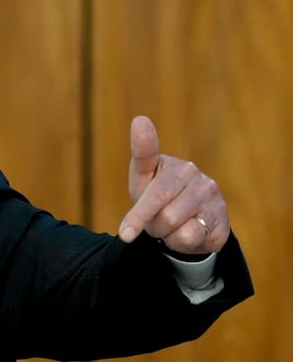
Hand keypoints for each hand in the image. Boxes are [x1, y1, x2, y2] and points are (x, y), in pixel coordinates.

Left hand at [118, 115, 228, 253]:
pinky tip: (187, 231)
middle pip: (161, 214)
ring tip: (170, 225)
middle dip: (149, 224)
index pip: (155, 182)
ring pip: (175, 227)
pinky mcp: (222, 221)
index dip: (144, 164)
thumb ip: (141, 156)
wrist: (186, 225)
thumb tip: (140, 119)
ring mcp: (213, 199)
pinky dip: (180, 242)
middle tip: (152, 221)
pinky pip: (191, 238)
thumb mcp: (142, 180)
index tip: (140, 126)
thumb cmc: (157, 197)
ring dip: (165, 233)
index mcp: (176, 166)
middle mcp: (198, 178)